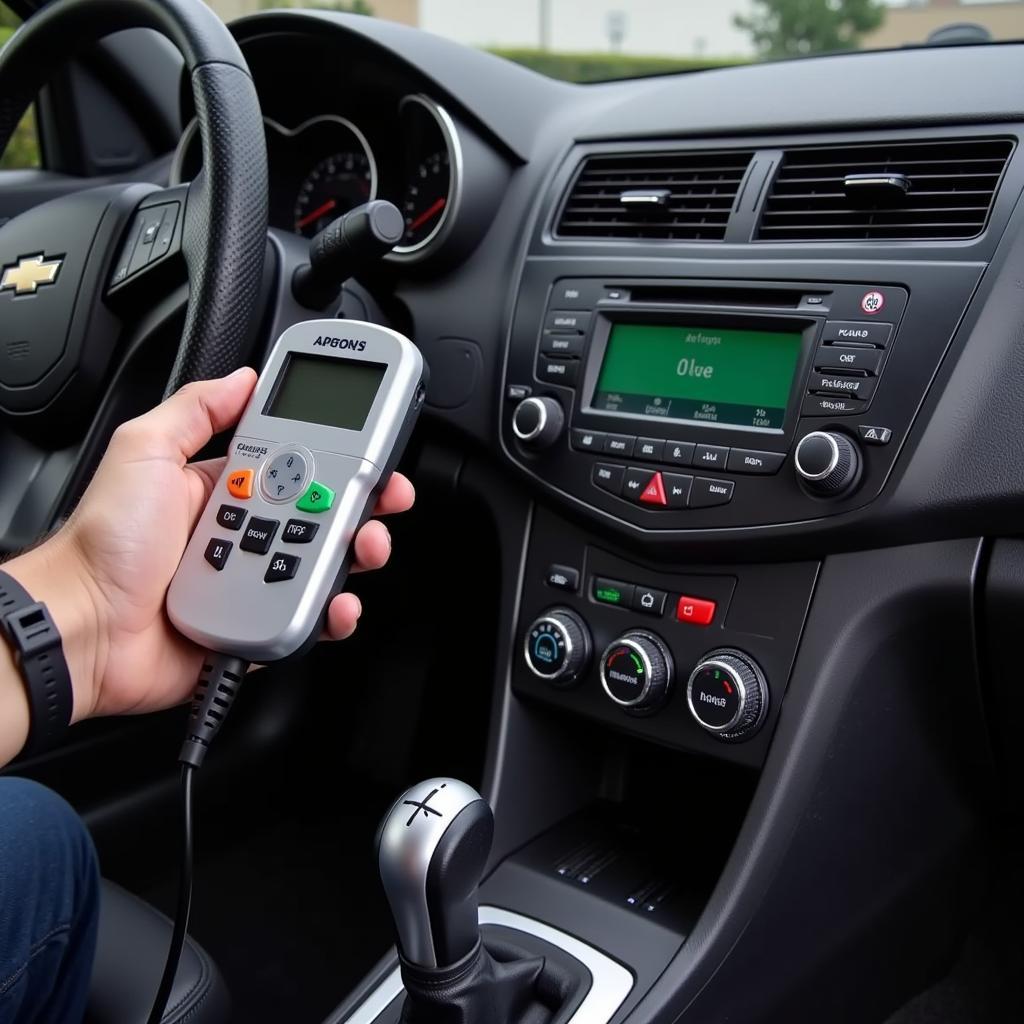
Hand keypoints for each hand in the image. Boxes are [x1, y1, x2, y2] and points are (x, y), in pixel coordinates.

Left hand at [5, 368, 413, 724]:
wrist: (84, 627)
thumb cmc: (104, 543)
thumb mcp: (143, 451)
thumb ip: (194, 410)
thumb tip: (242, 379)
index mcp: (225, 490)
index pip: (298, 465)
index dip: (338, 458)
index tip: (368, 453)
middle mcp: (246, 534)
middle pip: (326, 514)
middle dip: (364, 504)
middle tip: (381, 499)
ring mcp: (255, 580)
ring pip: (328, 565)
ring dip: (358, 554)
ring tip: (360, 546)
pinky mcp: (259, 626)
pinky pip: (310, 618)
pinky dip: (334, 613)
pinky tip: (336, 602)